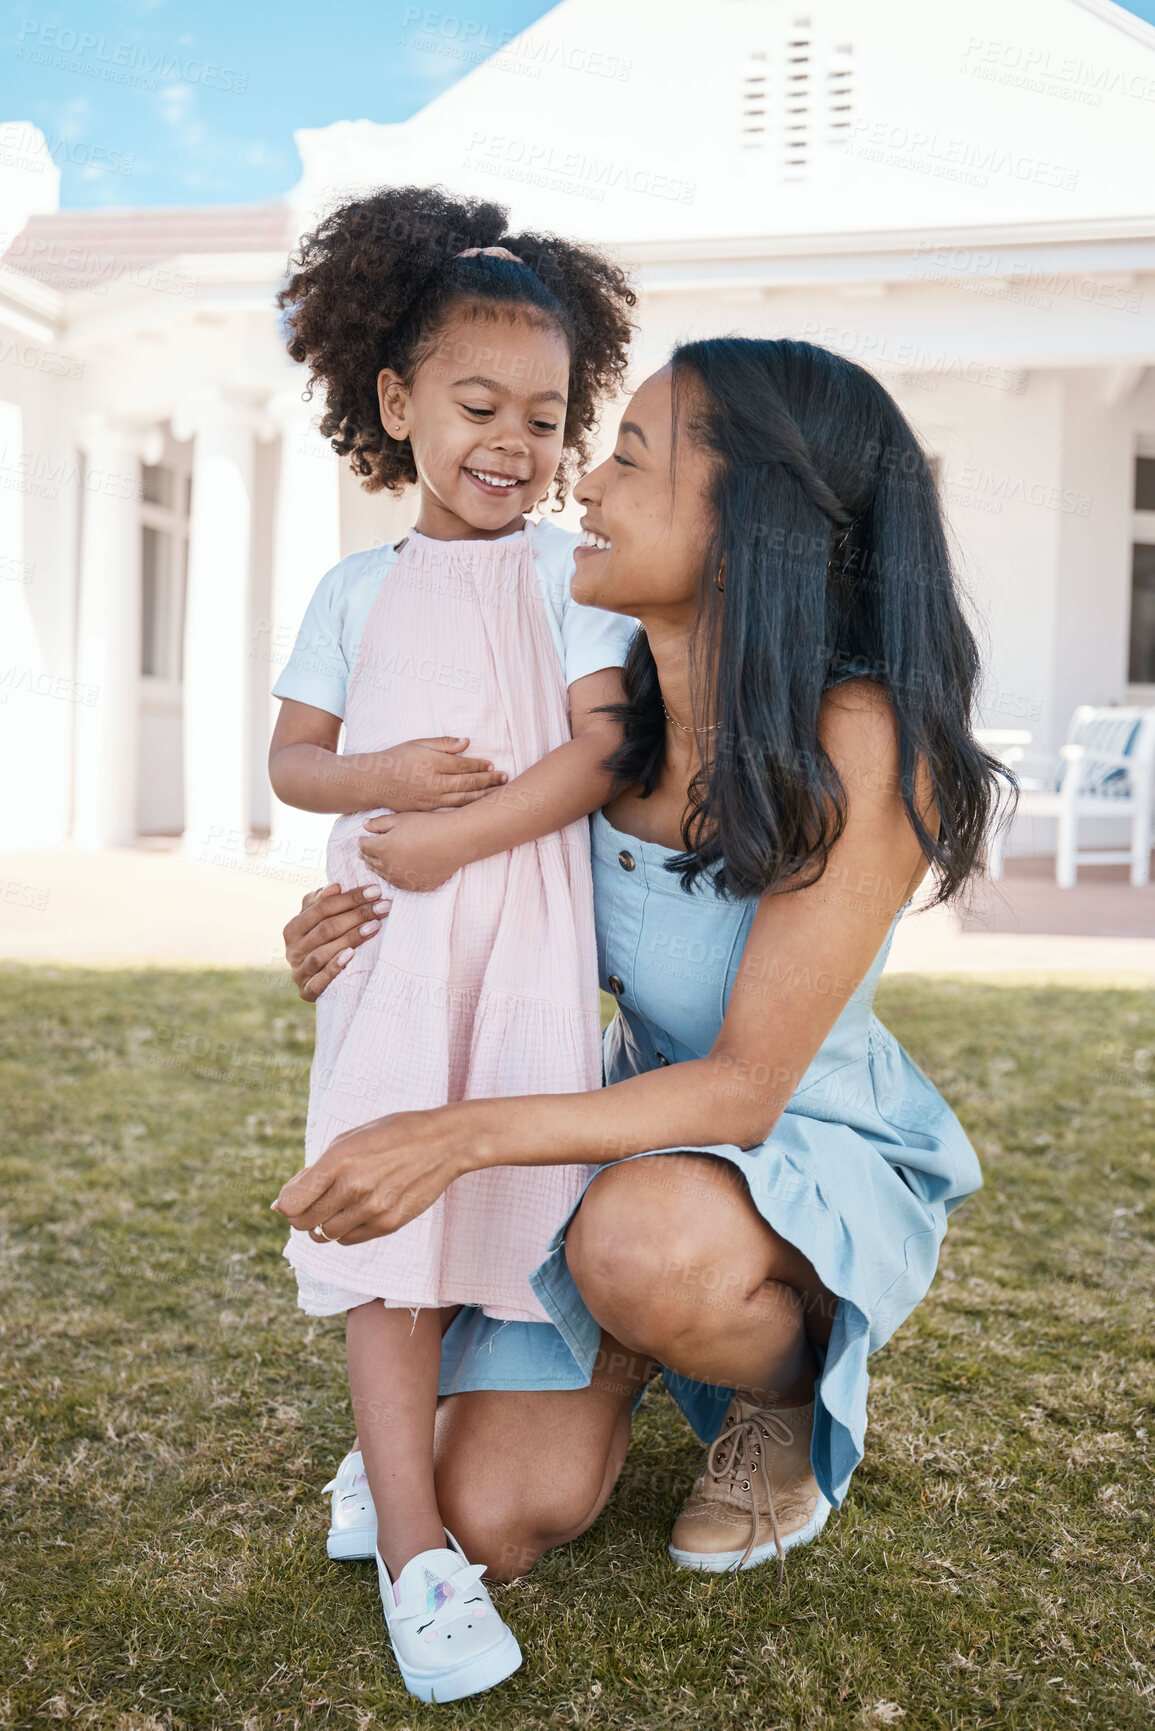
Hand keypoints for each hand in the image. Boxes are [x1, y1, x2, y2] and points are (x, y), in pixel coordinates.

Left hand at [272, 1105, 477, 1241]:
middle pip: (304, 1223)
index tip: (294, 1197)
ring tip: (338, 1206)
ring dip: (324, 1224)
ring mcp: (372, 1209)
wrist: (443, 1143)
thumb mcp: (348, 1140)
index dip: (286, 1203)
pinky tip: (356, 1211)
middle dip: (302, 1215)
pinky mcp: (387, 1224)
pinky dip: (345, 1230)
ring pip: (325, 1235)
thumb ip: (314, 1171)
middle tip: (314, 1203)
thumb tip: (282, 1204)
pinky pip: (349, 1239)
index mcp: (339, 1161)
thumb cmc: (392, 1134)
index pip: (291, 1203)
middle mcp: (353, 1187)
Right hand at [282, 881, 390, 1001]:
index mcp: (293, 928)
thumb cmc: (324, 945)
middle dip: (358, 914)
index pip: (322, 907)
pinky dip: (334, 967)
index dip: (350, 898)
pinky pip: (320, 980)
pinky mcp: (306, 992)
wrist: (318, 984)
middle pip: (326, 928)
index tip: (376, 890)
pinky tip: (352, 955)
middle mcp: (293, 949)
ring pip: (323, 952)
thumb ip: (323, 903)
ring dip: (351, 937)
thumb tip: (335, 885)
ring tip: (375, 926)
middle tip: (384, 906)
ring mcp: (299, 971)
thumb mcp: (319, 922)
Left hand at [358, 809, 474, 891]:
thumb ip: (379, 823)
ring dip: (379, 867)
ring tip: (377, 862)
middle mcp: (388, 867)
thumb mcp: (401, 819)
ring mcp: (402, 879)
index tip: (366, 838)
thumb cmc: (428, 825)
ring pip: (382, 875)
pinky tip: (395, 872)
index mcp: (382, 848)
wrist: (455, 841)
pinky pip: (399, 884)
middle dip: (368, 855)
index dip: (363, 840)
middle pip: (370, 862)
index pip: (363, 846)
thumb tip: (364, 826)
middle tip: (366, 851)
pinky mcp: (415, 886)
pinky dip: (394, 878)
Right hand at [377, 737, 507, 810]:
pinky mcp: (428, 810)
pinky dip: (469, 806)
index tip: (492, 765)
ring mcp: (432, 799)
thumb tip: (467, 742)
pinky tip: (480, 805)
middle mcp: (434, 782)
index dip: (479, 765)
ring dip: (484, 795)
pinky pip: (453, 808)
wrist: (374, 782)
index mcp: (432, 762)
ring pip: (464, 798)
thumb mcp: (418, 743)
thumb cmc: (396, 758)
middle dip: (489, 780)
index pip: (463, 765)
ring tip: (500, 792)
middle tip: (505, 778)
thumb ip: (443, 743)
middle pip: (468, 782)